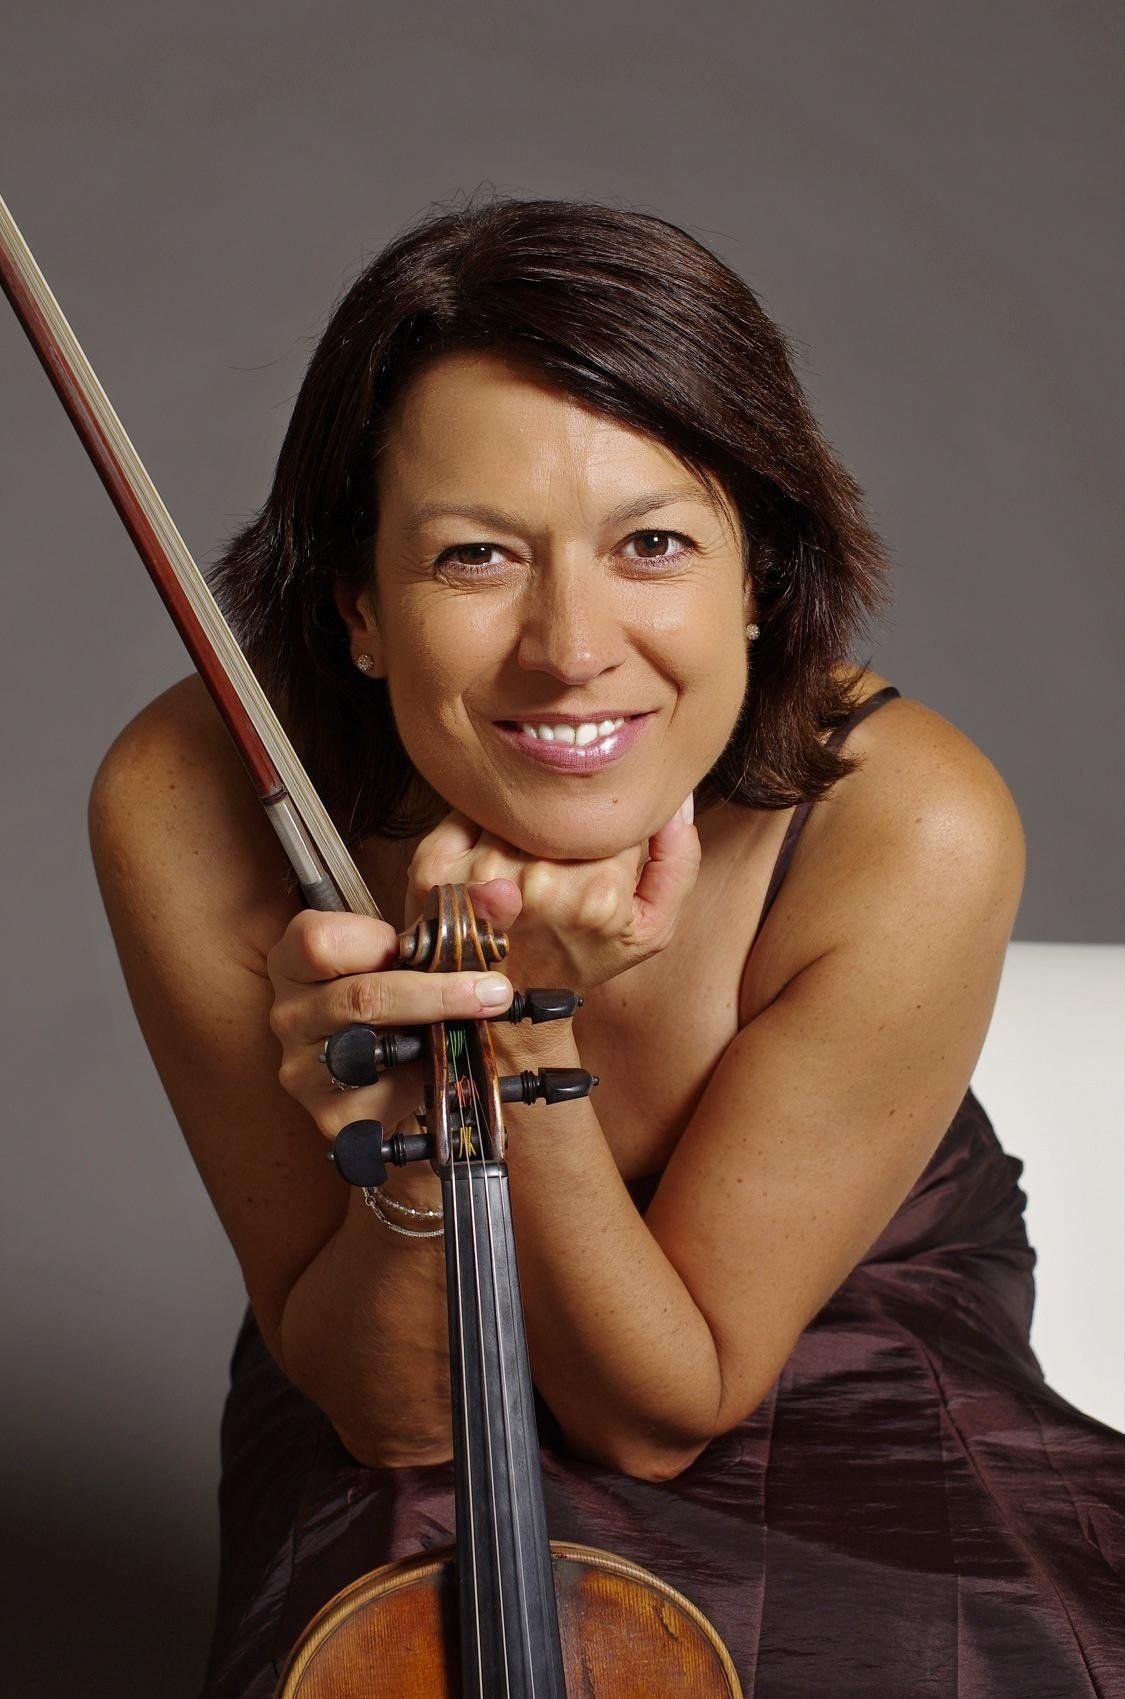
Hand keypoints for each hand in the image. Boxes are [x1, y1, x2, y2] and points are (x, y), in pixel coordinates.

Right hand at [265, 892, 519, 1144]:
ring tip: (474, 1027)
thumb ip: (460, 913)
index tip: (424, 946)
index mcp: (296, 960)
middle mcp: (290, 1014)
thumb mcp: (419, 947)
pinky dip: (421, 1082)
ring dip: (434, 1037)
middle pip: (361, 997)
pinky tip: (442, 1068)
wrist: (385, 1068)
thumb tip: (503, 892)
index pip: (320, 941)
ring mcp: (304, 1069)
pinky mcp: (332, 1117)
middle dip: (438, 992)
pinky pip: (382, 1098)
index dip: (377, 941)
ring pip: (373, 1050)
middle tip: (494, 992)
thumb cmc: (397, 992)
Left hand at [405, 796, 699, 997]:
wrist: (507, 1004)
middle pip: (564, 807)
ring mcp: (482, 873)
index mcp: (598, 894)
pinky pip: (470, 809)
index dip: (611, 824)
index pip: (615, 813)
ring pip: (520, 804)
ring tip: (526, 862)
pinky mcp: (435, 866)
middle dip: (567, 824)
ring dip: (525, 821)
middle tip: (561, 859)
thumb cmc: (580, 959)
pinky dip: (481, 821)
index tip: (600, 850)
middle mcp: (538, 881)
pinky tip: (490, 856)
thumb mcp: (651, 928)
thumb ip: (679, 861)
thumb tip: (676, 800)